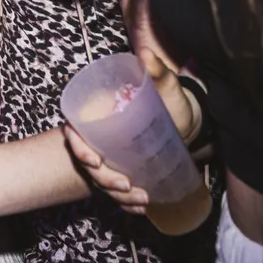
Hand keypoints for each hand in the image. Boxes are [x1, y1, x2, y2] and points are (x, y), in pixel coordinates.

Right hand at [62, 48, 198, 215]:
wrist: (188, 117)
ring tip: (143, 199)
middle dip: (105, 180)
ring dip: (119, 197)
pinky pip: (119, 192)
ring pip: (104, 182)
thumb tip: (145, 54)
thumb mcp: (165, 85)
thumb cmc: (171, 99)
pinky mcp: (127, 170)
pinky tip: (142, 209)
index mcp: (99, 116)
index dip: (78, 149)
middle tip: (128, 185)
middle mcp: (101, 139)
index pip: (74, 135)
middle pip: (89, 165)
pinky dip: (128, 204)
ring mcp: (113, 157)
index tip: (94, 161)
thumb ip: (155, 70)